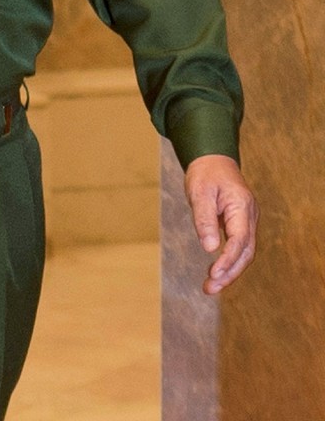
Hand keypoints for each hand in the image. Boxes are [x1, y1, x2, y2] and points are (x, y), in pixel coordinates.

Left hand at [184, 153, 256, 294]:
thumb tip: (209, 248)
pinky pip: (237, 248)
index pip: (239, 239)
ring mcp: (247, 222)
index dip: (228, 259)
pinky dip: (228, 262)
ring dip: (228, 272)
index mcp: (242, 207)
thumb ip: (204, 219)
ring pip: (243, 253)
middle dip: (229, 273)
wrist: (213, 161)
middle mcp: (249, 217)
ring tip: (210, 287)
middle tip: (210, 288)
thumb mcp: (199, 193)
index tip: (214, 273)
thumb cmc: (205, 174)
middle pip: (245, 252)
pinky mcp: (240, 226)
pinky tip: (215, 274)